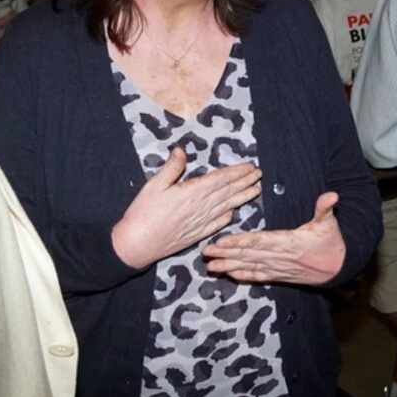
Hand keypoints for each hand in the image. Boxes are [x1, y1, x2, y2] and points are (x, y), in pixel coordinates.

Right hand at [112, 149, 261, 268]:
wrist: (137, 245)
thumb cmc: (142, 214)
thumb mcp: (153, 185)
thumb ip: (171, 168)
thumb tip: (181, 150)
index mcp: (192, 192)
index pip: (221, 179)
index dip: (237, 172)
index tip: (250, 166)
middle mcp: (201, 207)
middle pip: (228, 192)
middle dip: (245, 182)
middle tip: (259, 175)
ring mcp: (200, 223)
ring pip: (227, 207)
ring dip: (243, 197)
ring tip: (256, 189)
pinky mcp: (196, 235)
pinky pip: (218, 224)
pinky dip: (228, 217)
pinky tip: (234, 213)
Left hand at [202, 192, 345, 284]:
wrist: (338, 268)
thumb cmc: (332, 243)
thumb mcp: (330, 223)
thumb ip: (326, 209)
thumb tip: (332, 194)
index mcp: (289, 243)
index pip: (259, 242)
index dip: (240, 242)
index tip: (222, 242)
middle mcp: (280, 258)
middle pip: (248, 256)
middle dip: (226, 255)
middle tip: (205, 253)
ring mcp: (278, 268)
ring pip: (249, 267)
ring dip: (229, 267)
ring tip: (210, 267)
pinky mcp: (279, 275)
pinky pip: (258, 276)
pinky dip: (243, 276)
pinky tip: (230, 275)